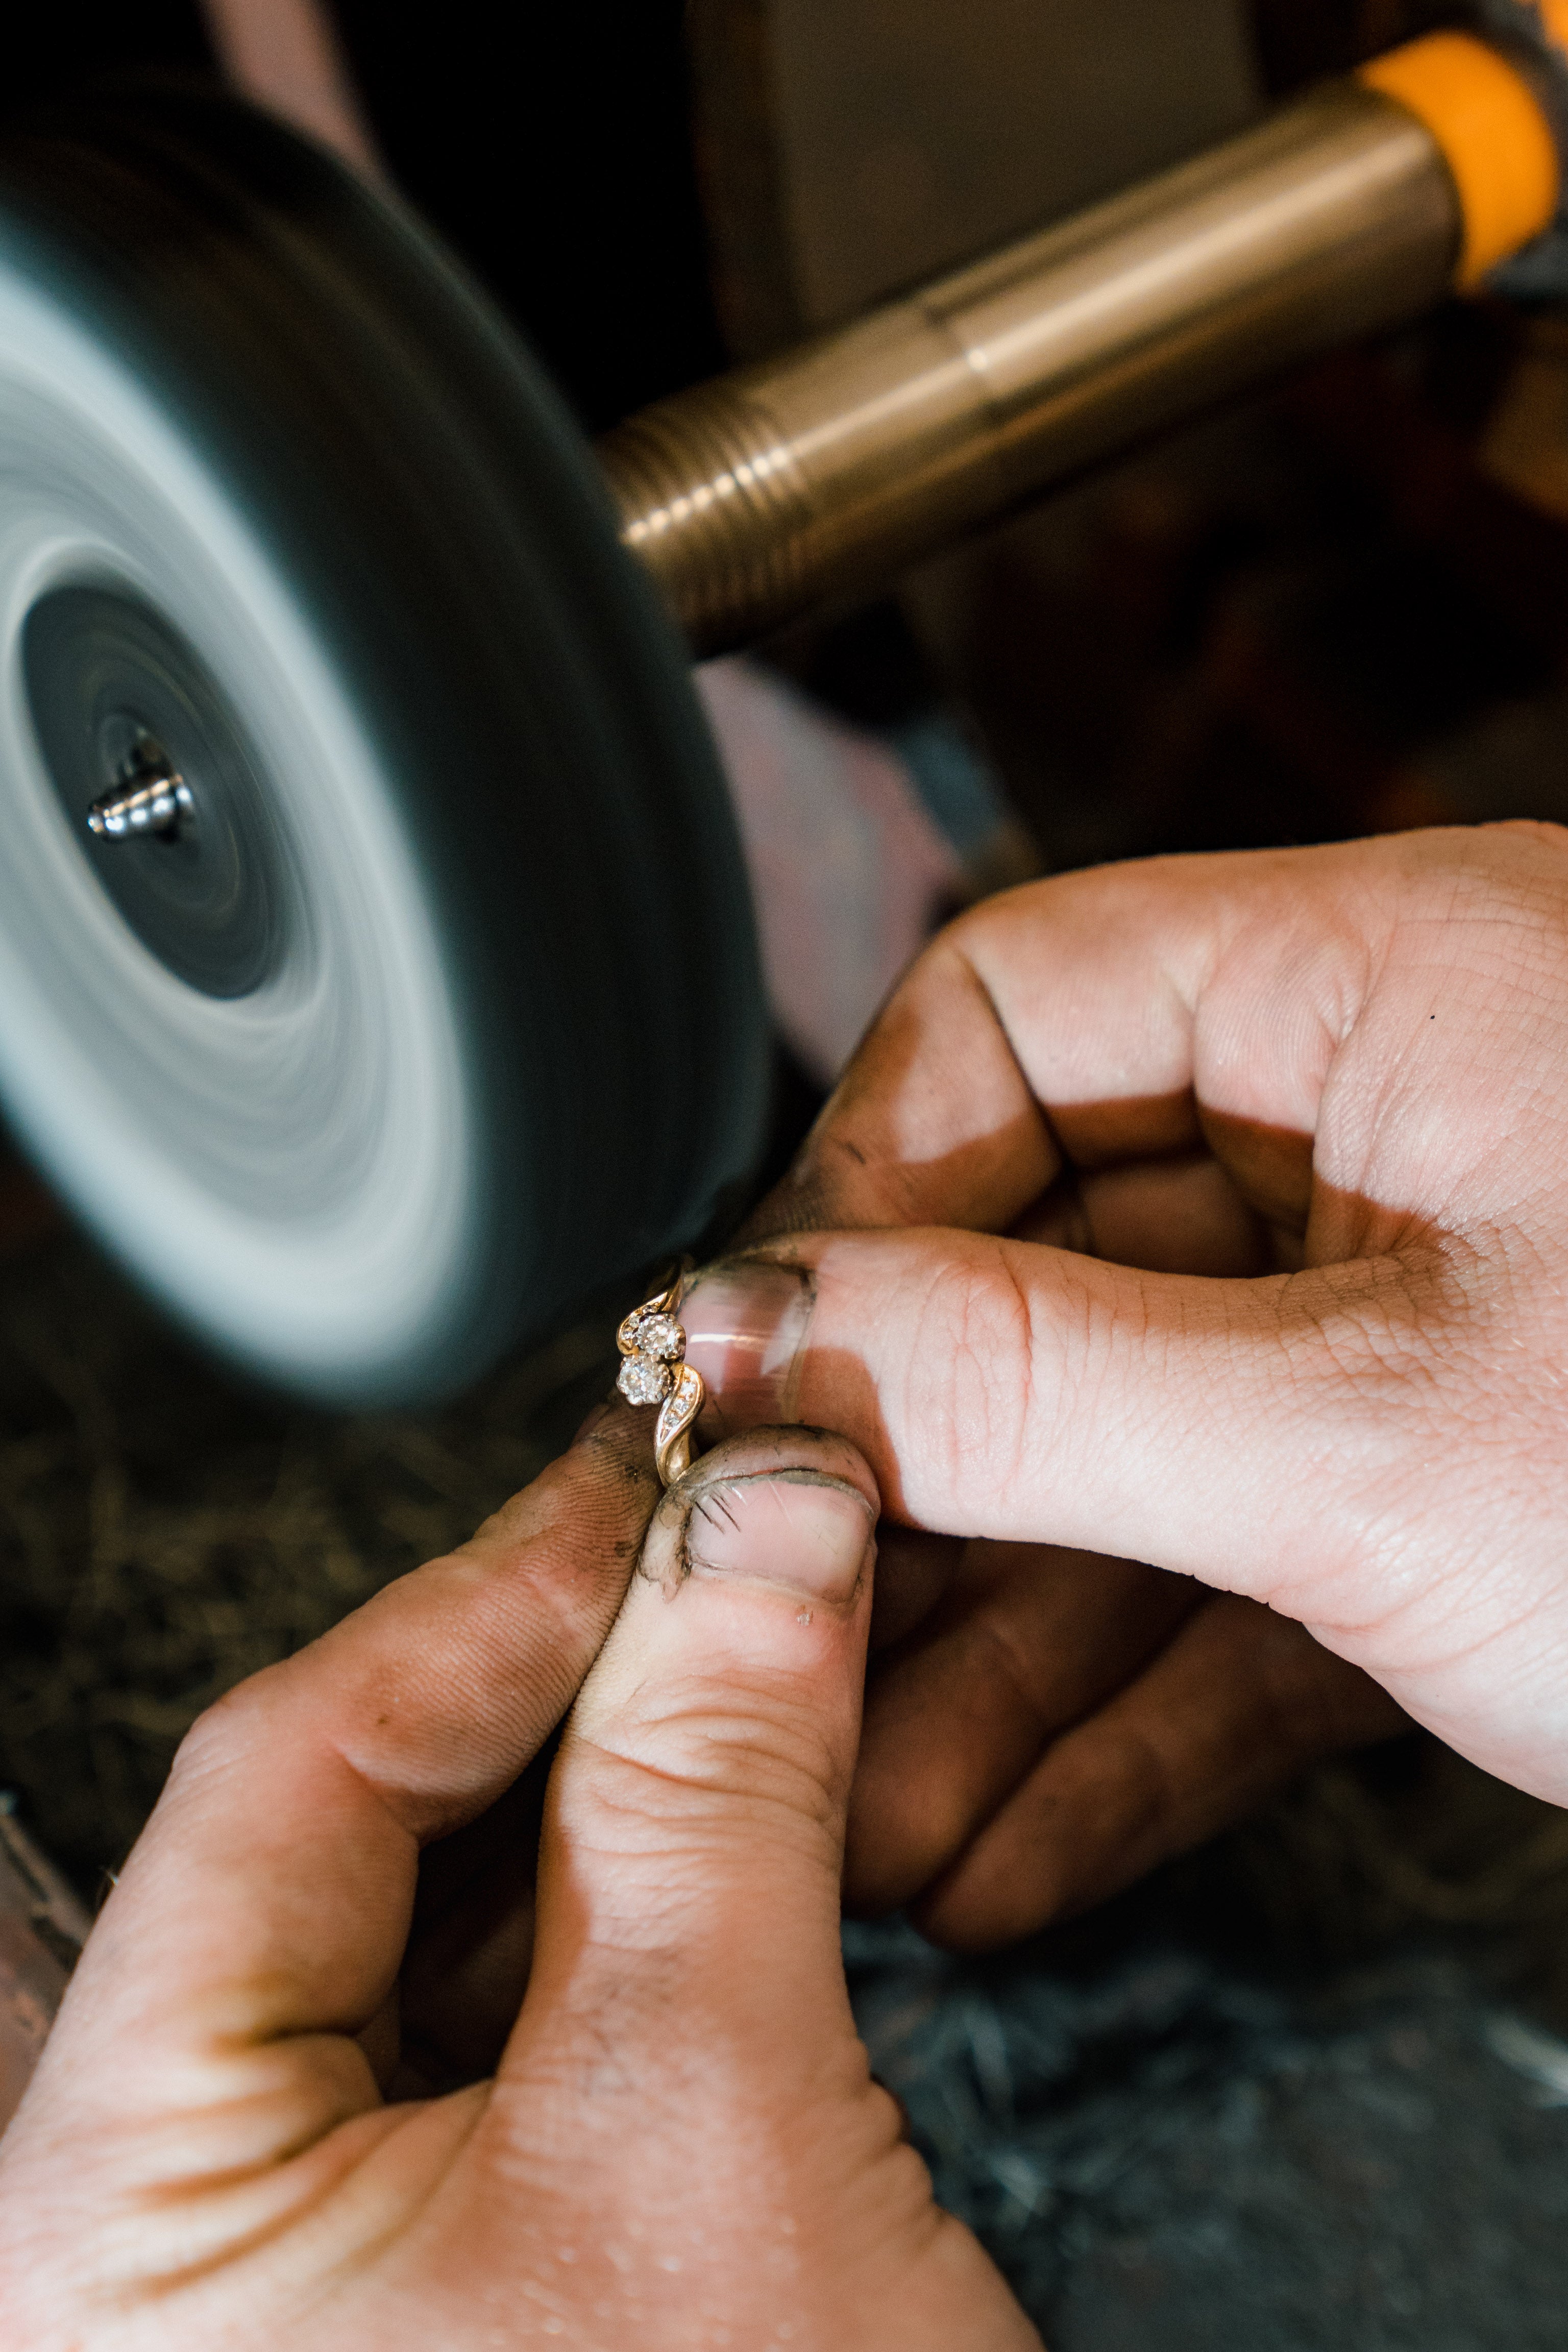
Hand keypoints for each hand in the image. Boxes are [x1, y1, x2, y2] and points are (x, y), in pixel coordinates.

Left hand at [0, 1406, 1036, 2349]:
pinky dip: (630, 1910)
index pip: (288, 1776)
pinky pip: (504, 2027)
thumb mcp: (723, 2118)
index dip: (497, 1597)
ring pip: (442, 1926)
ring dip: (616, 1786)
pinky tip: (740, 1819)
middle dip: (570, 1682)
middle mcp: (161, 2239)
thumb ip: (718, 1780)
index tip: (662, 1482)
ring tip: (759, 1651)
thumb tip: (762, 1513)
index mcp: (114, 2212)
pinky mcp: (435, 2271)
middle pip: (356, 1841)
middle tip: (730, 1543)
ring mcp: (299, 2260)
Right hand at [683, 825, 1567, 1945]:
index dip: (871, 1176)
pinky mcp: (1467, 1481)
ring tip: (877, 1807)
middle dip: (924, 1478)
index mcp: (1397, 983)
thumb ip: (1035, 1382)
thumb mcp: (1366, 1436)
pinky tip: (1023, 1833)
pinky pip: (1260, 1562)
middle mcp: (1401, 1122)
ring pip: (1147, 1439)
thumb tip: (758, 1340)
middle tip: (783, 1624)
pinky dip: (1144, 1698)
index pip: (1023, 1002)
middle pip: (1059, 1248)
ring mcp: (1434, 1311)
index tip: (782, 1363)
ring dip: (1011, 1637)